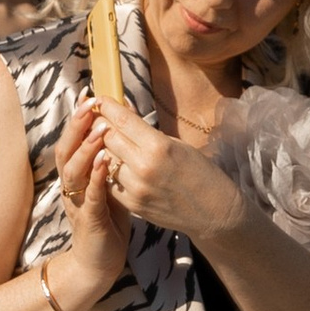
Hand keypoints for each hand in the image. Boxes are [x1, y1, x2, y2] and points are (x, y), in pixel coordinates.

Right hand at [47, 102, 140, 310]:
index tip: (89, 95)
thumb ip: (110, 161)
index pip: (73, 141)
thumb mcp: (108, 186)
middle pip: (66, 149)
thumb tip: (120, 131)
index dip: (78, 119)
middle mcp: (71, 186)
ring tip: (98, 129)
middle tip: (89, 103)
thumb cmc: (107, 222)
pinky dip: (96, 178)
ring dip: (86, 148)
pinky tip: (105, 162)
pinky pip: (89, 196)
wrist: (99, 263)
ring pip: (74, 170)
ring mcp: (77, 202)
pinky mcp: (89, 220)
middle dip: (77, 126)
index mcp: (76, 177)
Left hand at [94, 92, 249, 245]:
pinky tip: (109, 162)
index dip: (107, 106)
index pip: (122, 120)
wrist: (213, 212)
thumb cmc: (201, 173)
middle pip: (107, 137)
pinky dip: (106, 169)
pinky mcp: (132, 204)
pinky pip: (108, 181)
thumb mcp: (177, 144)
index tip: (100, 98)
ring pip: (103, 159)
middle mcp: (144, 166)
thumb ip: (146, 130)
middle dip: (100, 123)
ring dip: (100, 147)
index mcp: (159, 146)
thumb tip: (123, 110)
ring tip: (99, 139)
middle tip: (96, 116)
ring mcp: (135, 187)